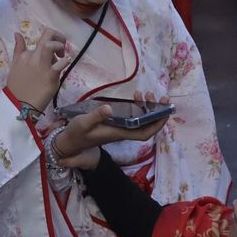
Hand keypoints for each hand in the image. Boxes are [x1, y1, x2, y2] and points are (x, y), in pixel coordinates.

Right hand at [4, 30, 70, 111]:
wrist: (19, 104)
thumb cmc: (18, 86)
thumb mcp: (15, 65)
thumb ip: (18, 49)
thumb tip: (17, 33)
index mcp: (25, 54)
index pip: (41, 36)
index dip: (52, 39)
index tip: (54, 50)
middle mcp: (33, 56)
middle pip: (48, 34)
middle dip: (60, 37)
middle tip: (61, 50)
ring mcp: (41, 65)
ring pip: (51, 45)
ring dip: (60, 46)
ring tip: (62, 56)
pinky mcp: (50, 76)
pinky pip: (61, 63)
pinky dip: (66, 61)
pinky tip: (66, 63)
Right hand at [52, 92, 170, 167]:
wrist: (70, 142)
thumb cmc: (77, 133)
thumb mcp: (84, 123)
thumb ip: (96, 116)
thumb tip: (109, 108)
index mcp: (118, 133)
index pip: (144, 133)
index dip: (157, 125)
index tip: (165, 113)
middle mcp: (122, 132)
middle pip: (146, 126)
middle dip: (157, 113)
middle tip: (162, 98)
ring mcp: (120, 128)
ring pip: (140, 121)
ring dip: (148, 109)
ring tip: (147, 94)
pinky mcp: (116, 124)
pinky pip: (133, 117)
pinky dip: (137, 108)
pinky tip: (135, 98)